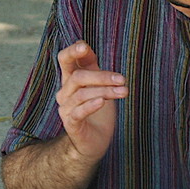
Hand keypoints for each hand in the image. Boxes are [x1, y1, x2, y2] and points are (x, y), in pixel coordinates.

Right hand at [56, 40, 127, 161]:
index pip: (65, 60)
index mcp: (71, 80)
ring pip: (83, 94)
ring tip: (124, 92)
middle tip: (122, 79)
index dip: (73, 52)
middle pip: (78, 76)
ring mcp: (66, 109)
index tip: (85, 46)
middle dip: (102, 76)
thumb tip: (86, 46)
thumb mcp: (99, 86)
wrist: (94, 142)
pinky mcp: (71, 124)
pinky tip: (102, 102)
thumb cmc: (98, 112)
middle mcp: (65, 93)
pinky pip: (78, 112)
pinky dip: (91, 105)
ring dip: (105, 91)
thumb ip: (93, 68)